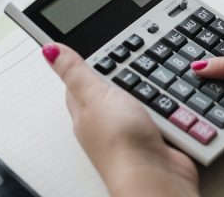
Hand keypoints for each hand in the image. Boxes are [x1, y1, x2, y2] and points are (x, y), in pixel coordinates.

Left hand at [42, 44, 198, 196]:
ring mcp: (133, 131)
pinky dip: (171, 109)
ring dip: (154, 91)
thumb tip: (49, 50)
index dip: (90, 61)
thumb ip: (75, 72)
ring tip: (159, 80)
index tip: (102, 46)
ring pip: (143, 99)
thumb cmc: (120, 143)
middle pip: (115, 87)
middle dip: (129, 73)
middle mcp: (107, 122)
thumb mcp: (95, 94)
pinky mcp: (156, 139)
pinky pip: (165, 115)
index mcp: (85, 110)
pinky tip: (174, 104)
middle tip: (139, 59)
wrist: (154, 177)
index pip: (81, 80)